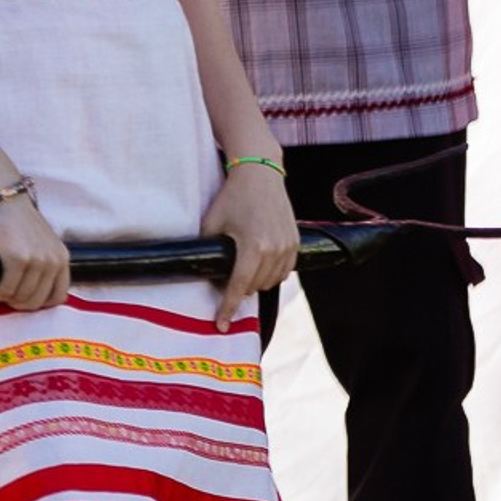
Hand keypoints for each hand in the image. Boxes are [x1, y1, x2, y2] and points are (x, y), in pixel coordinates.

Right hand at [0, 187, 69, 312]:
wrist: (1, 196)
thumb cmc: (16, 219)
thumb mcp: (41, 242)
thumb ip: (45, 263)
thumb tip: (34, 292)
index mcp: (63, 258)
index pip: (58, 297)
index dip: (39, 303)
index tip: (23, 297)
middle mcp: (54, 260)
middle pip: (38, 300)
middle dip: (20, 303)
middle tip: (6, 295)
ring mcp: (37, 260)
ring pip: (22, 297)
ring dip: (7, 297)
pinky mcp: (17, 258)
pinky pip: (7, 289)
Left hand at [204, 163, 298, 326]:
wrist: (260, 175)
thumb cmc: (231, 197)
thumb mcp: (211, 224)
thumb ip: (209, 252)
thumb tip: (203, 276)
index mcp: (252, 246)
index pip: (238, 287)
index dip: (227, 308)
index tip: (220, 325)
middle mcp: (274, 249)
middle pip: (255, 286)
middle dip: (239, 290)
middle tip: (224, 281)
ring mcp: (289, 246)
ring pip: (271, 282)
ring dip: (256, 282)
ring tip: (241, 270)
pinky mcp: (296, 242)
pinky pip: (284, 271)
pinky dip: (271, 274)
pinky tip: (259, 265)